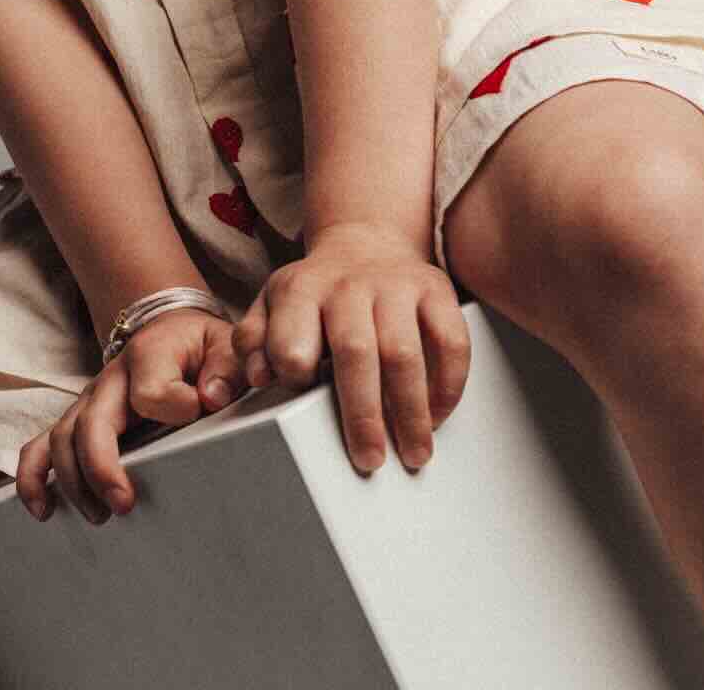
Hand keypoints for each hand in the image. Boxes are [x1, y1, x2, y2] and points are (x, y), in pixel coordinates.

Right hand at [15, 308, 248, 524]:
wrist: (167, 328)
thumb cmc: (196, 345)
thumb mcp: (221, 344)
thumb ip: (226, 366)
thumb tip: (211, 397)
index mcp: (150, 355)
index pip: (151, 390)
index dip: (174, 408)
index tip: (198, 412)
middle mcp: (111, 378)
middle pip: (92, 422)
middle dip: (102, 467)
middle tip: (123, 504)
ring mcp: (89, 400)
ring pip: (62, 438)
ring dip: (73, 481)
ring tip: (99, 515)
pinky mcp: (77, 419)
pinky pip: (41, 446)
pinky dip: (34, 476)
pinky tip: (42, 509)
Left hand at [229, 222, 470, 474]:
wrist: (364, 243)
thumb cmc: (314, 294)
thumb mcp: (271, 306)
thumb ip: (254, 341)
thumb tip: (259, 378)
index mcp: (300, 291)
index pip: (292, 340)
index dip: (295, 375)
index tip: (302, 403)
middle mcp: (348, 285)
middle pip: (355, 352)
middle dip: (362, 414)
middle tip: (369, 460)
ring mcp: (395, 285)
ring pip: (404, 353)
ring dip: (410, 411)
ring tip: (413, 454)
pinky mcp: (436, 288)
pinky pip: (450, 340)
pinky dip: (448, 384)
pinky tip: (437, 415)